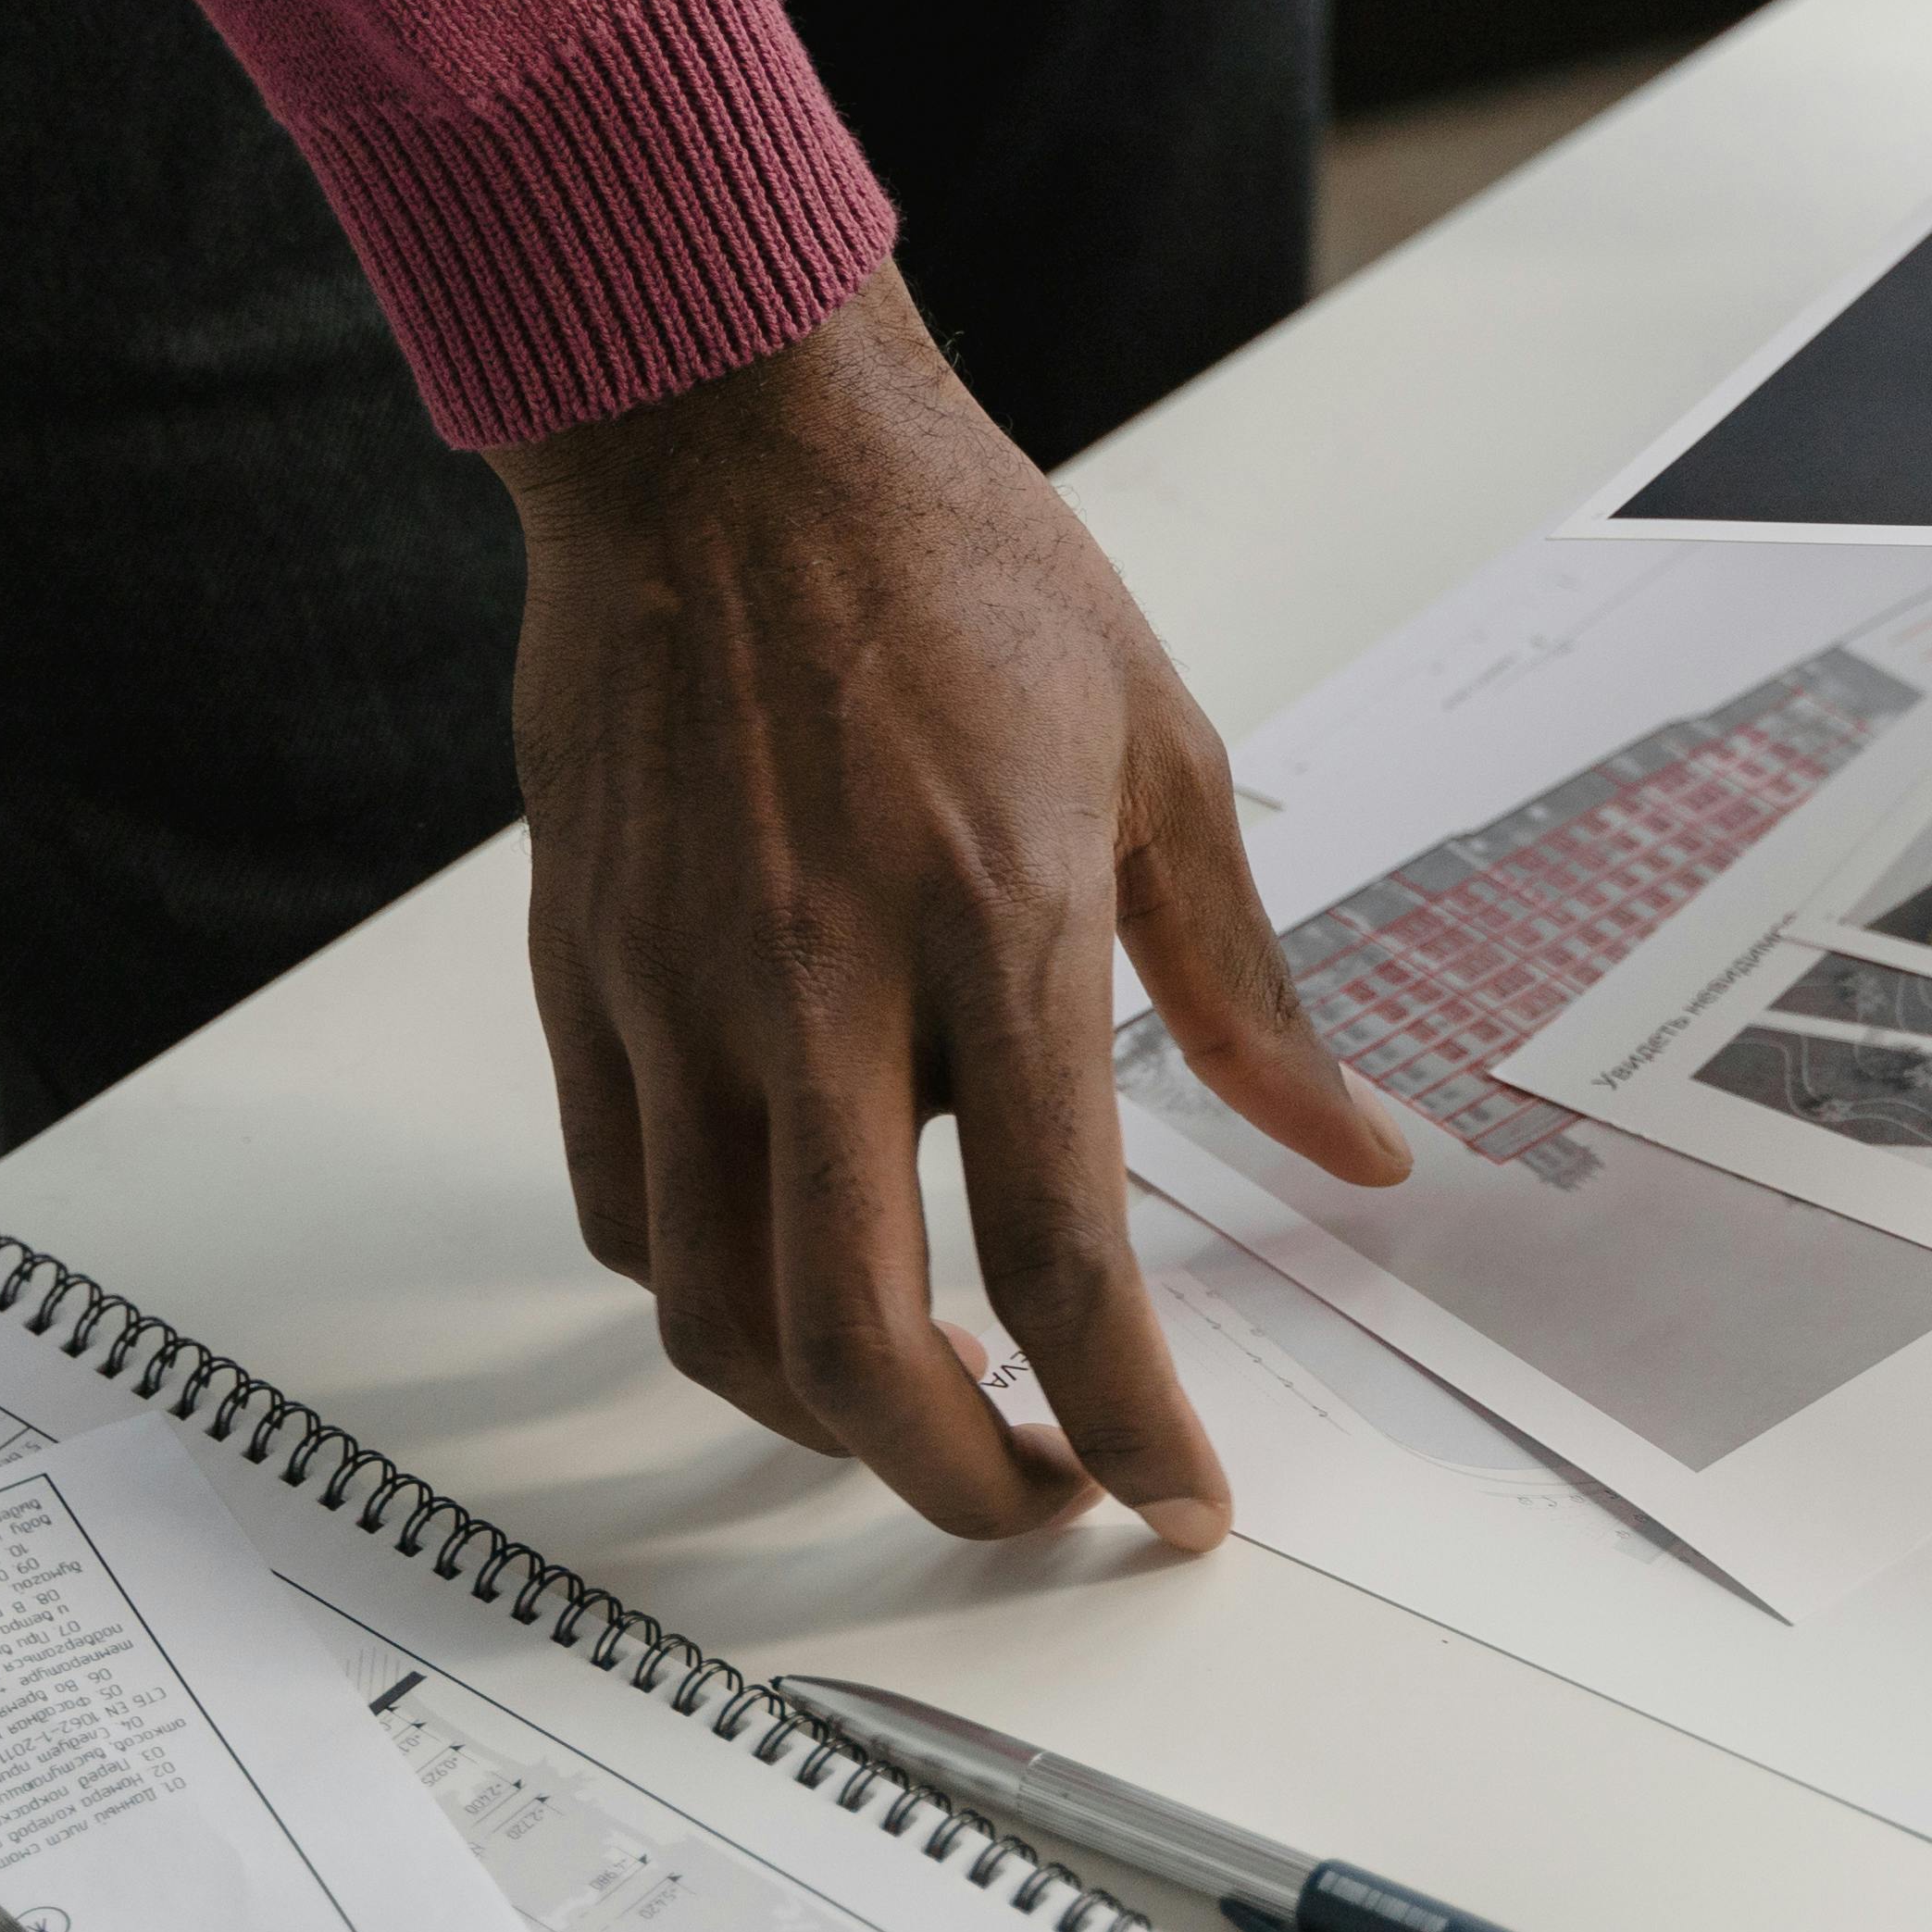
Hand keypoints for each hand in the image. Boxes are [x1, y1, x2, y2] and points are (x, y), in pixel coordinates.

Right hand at [488, 275, 1411, 1544]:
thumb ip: (1244, 986)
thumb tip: (1353, 1155)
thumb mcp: (1160, 753)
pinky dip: (704, 1295)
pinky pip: (619, 1207)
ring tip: (926, 1409)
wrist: (719, 432)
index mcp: (992, 917)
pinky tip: (791, 1277)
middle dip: (953, 1477)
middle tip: (1040, 1498)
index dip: (1123, 1412)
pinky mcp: (578, 969)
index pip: (1055, 1244)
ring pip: (708, 1308)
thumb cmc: (955, 564)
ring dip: (821, 1417)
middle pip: (851, 1336)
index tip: (1178, 1499)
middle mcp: (814, 976)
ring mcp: (673, 982)